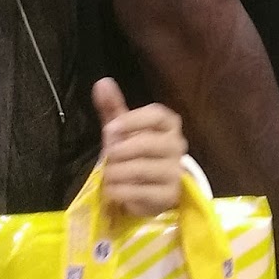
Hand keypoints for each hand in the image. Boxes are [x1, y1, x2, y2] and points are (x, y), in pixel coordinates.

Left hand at [92, 77, 186, 217]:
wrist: (148, 191)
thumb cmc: (133, 154)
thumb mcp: (122, 130)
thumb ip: (113, 107)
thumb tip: (102, 82)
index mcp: (169, 124)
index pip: (156, 115)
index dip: (132, 120)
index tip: (110, 129)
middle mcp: (177, 145)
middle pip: (147, 143)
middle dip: (120, 151)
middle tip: (107, 156)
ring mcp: (175, 172)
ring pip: (141, 169)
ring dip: (116, 173)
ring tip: (108, 175)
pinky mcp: (169, 196)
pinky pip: (140, 193)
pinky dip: (121, 192)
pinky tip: (115, 191)